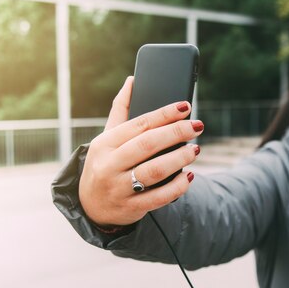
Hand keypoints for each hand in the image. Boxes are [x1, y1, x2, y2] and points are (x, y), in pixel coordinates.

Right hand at [79, 76, 202, 226]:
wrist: (91, 206)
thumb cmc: (105, 164)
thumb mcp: (107, 138)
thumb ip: (121, 110)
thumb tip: (133, 80)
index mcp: (104, 143)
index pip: (138, 124)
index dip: (164, 114)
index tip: (185, 106)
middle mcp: (109, 165)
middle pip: (147, 145)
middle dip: (176, 133)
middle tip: (197, 126)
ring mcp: (119, 188)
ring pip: (154, 171)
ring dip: (179, 159)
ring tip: (195, 150)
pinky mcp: (131, 207)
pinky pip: (159, 197)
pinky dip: (177, 186)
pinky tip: (189, 176)